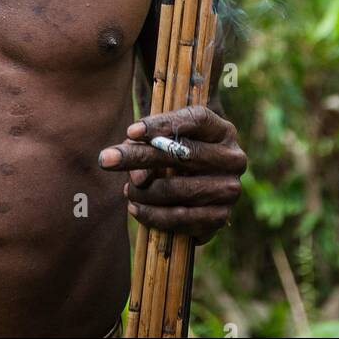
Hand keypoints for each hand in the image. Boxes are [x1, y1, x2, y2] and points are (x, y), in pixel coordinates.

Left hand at [98, 104, 246, 243]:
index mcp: (222, 130)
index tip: (130, 131)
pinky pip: (182, 219)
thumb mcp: (168, 139)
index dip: (161, 125)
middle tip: (106, 159)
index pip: (194, 120)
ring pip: (179, 190)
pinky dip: (154, 216)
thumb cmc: (179, 152)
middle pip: (182, 155)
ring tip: (126, 190)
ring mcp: (230, 189)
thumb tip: (138, 178)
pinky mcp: (222, 217)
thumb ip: (148, 145)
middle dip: (139, 157)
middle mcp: (233, 158)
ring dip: (145, 192)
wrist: (202, 184)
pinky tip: (136, 209)